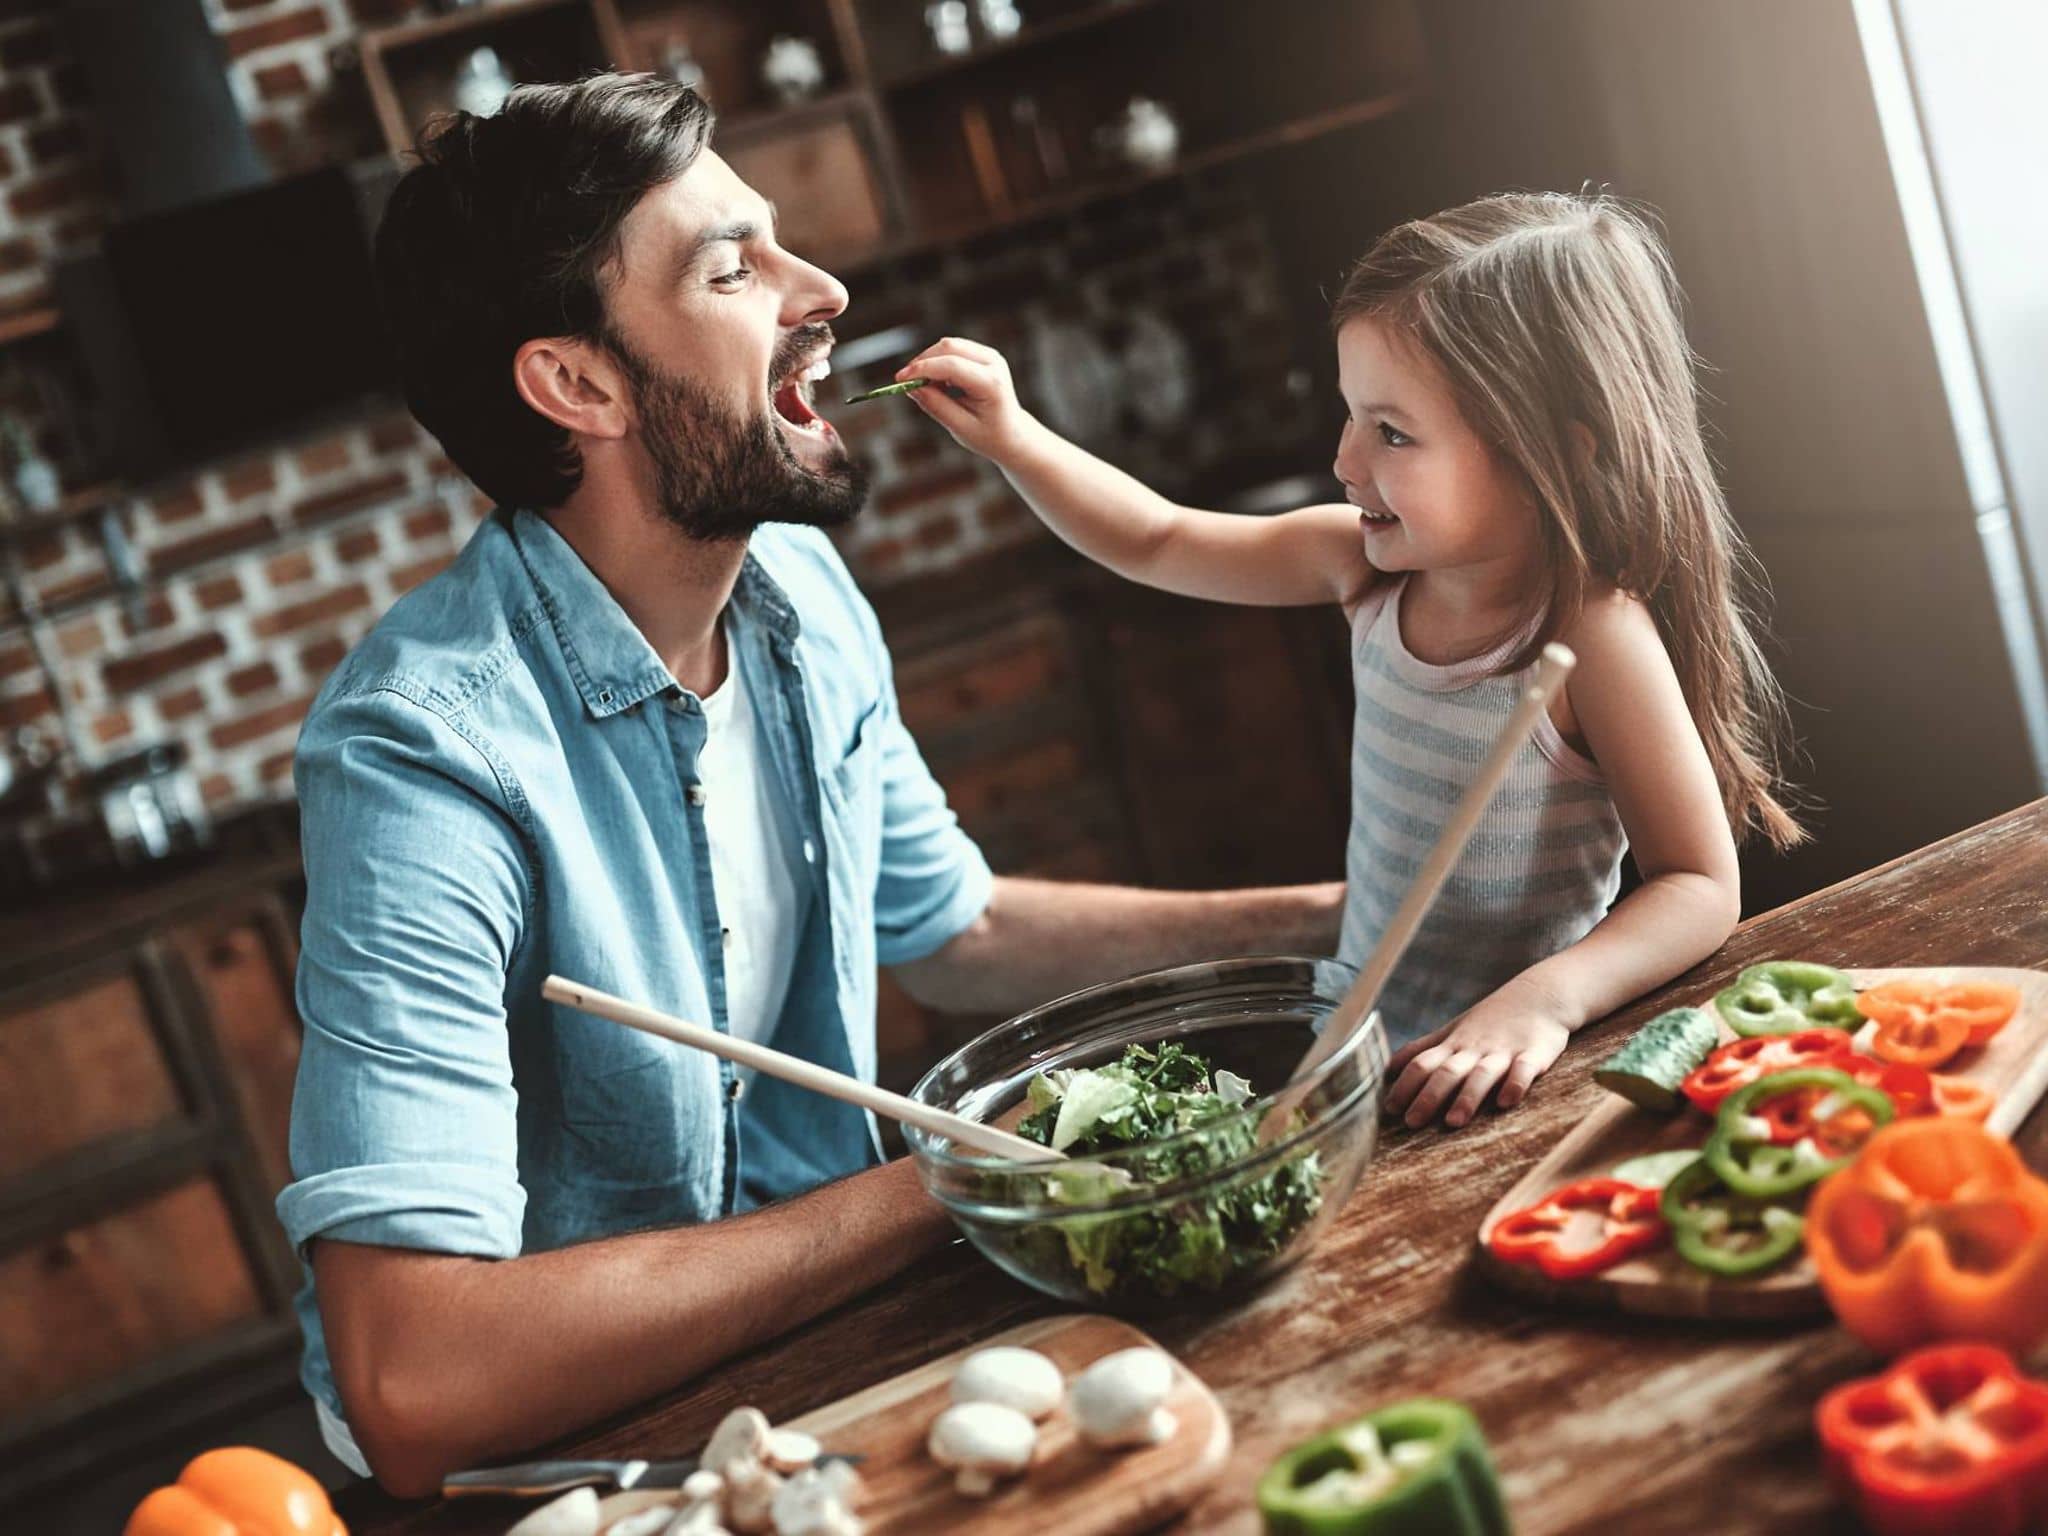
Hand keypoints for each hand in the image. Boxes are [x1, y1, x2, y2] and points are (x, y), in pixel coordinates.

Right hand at [897, 337, 1036, 462]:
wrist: (1012, 434)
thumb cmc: (988, 436)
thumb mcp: (961, 428)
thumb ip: (936, 406)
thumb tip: (911, 387)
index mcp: (992, 383)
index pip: (951, 366)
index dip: (922, 369)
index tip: (899, 379)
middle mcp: (993, 362)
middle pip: (948, 347)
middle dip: (922, 362)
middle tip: (905, 383)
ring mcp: (990, 355)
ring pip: (948, 345)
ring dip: (929, 362)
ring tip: (927, 389)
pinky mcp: (983, 354)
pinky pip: (953, 350)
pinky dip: (938, 363)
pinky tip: (938, 384)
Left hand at [1382, 989, 1570, 1129]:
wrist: (1541, 993)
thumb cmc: (1491, 1018)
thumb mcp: (1453, 1030)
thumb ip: (1423, 1049)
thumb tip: (1388, 1068)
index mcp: (1454, 1045)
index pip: (1422, 1064)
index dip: (1404, 1085)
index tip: (1389, 1110)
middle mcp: (1475, 1048)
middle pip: (1447, 1071)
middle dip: (1428, 1096)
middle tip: (1412, 1122)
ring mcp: (1504, 1051)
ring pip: (1482, 1073)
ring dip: (1467, 1096)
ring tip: (1453, 1121)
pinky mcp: (1534, 1053)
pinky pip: (1524, 1069)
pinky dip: (1516, 1084)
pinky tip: (1506, 1102)